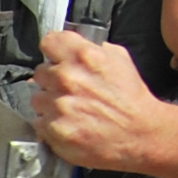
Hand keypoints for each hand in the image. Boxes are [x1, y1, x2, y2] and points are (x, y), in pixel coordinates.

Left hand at [27, 31, 173, 171]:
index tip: (57, 57)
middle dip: (53, 79)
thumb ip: (92, 49)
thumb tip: (73, 47)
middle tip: (70, 89)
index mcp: (83, 57)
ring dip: (49, 103)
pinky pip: (38, 121)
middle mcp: (67, 78)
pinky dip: (50, 124)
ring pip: (37, 98)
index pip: (49, 42)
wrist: (139, 134)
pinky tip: (69, 124)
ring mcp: (58, 105)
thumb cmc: (131, 99)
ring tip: (71, 109)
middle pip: (41, 72)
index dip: (54, 51)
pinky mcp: (53, 129)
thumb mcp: (120, 60)